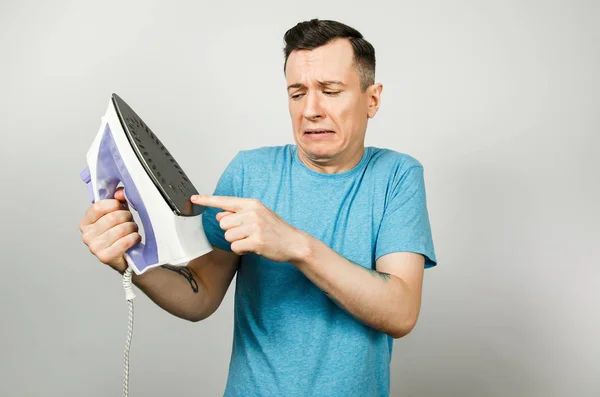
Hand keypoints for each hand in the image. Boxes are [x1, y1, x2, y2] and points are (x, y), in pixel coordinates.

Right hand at [79, 187, 140, 273]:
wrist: (127, 257)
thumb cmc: (120, 235)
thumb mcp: (118, 214)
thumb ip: (118, 199)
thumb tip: (119, 193)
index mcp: (86, 223)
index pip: (99, 206)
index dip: (115, 204)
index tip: (121, 207)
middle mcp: (87, 235)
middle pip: (113, 217)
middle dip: (127, 217)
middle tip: (129, 221)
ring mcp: (94, 247)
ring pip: (121, 228)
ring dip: (132, 228)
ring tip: (131, 231)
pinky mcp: (105, 257)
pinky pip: (126, 241)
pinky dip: (134, 238)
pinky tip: (134, 239)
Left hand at [191, 195, 308, 262]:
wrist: (294, 242)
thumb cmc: (275, 230)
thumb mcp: (258, 215)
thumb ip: (238, 214)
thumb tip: (219, 215)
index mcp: (252, 204)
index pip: (225, 201)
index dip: (207, 200)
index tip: (194, 198)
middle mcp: (252, 212)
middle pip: (223, 223)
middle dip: (231, 231)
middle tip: (247, 233)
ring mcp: (254, 226)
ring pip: (228, 236)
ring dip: (237, 242)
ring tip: (252, 240)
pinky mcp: (256, 241)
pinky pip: (235, 247)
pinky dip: (241, 250)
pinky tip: (253, 247)